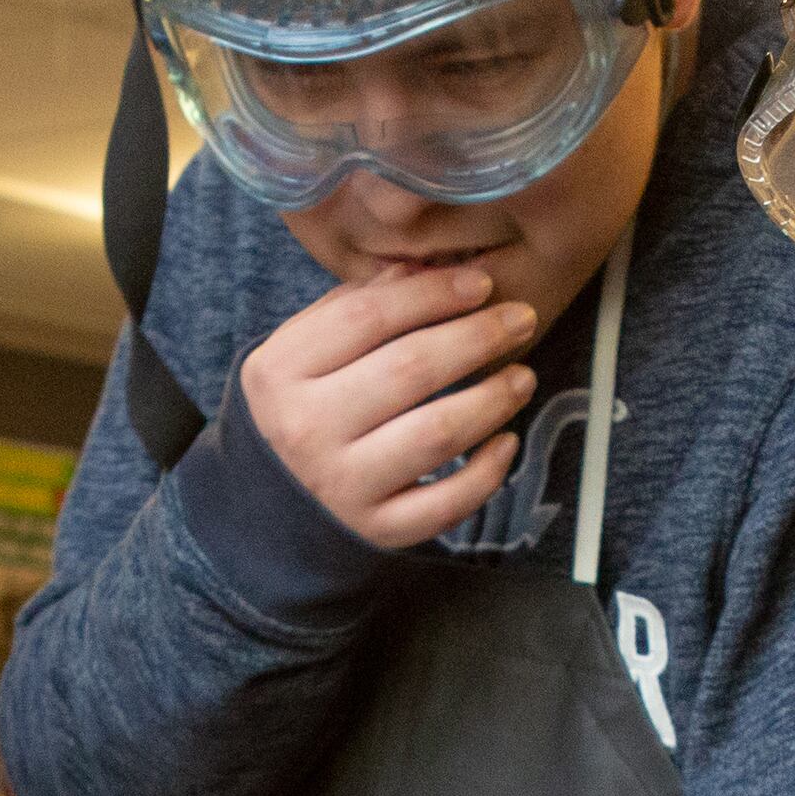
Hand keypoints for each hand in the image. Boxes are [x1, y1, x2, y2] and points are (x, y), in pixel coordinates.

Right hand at [232, 266, 547, 548]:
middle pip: (410, 370)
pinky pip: (446, 502)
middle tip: (521, 319)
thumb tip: (424, 266)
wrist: (271, 502)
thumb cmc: (303, 405)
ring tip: (523, 376)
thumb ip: (356, 305)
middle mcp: (305, 429)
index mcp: (280, 372)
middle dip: (477, 338)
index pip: (367, 317)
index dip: (433, 293)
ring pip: (436, 433)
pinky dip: (487, 472)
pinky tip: (508, 441)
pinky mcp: (377, 530)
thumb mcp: (304, 350)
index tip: (482, 283)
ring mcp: (341, 485)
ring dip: (492, 399)